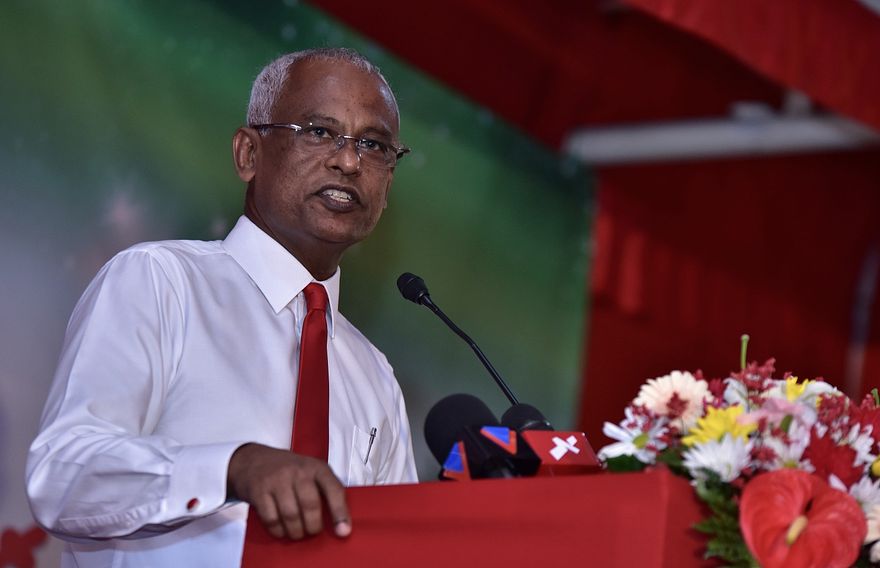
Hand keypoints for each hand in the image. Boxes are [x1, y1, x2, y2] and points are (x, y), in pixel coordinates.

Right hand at [227, 443, 350, 539]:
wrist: (253, 460)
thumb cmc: (288, 471)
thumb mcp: (310, 471)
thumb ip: (323, 491)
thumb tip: (338, 524)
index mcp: (316, 467)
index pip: (334, 490)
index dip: (340, 512)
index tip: (343, 532)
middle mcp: (298, 471)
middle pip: (310, 505)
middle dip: (313, 526)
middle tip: (312, 531)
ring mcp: (277, 480)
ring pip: (291, 515)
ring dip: (296, 531)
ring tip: (297, 533)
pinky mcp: (259, 491)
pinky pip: (272, 519)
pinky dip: (278, 530)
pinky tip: (281, 530)